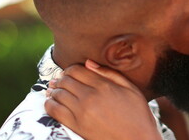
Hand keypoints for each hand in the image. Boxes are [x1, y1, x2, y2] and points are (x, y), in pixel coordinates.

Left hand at [45, 60, 161, 139]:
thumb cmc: (138, 114)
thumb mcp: (130, 88)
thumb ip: (109, 73)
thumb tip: (88, 63)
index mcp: (104, 85)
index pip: (77, 70)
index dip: (71, 69)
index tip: (72, 73)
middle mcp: (90, 97)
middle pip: (65, 80)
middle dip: (62, 78)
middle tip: (62, 80)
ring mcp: (81, 112)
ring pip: (58, 94)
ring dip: (55, 90)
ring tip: (56, 90)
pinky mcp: (76, 126)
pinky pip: (54, 110)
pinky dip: (50, 104)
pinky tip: (53, 102)